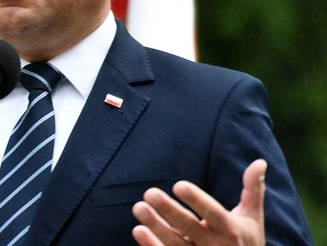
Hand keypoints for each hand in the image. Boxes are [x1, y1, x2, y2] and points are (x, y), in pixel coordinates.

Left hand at [131, 159, 266, 244]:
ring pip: (175, 243)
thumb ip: (253, 189)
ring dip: (156, 227)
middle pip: (189, 228)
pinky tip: (139, 230)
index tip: (178, 185)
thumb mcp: (253, 218)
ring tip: (139, 208)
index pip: (213, 213)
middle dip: (169, 210)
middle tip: (149, 193)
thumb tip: (260, 161)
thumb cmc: (246, 242)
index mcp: (232, 230)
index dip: (196, 200)